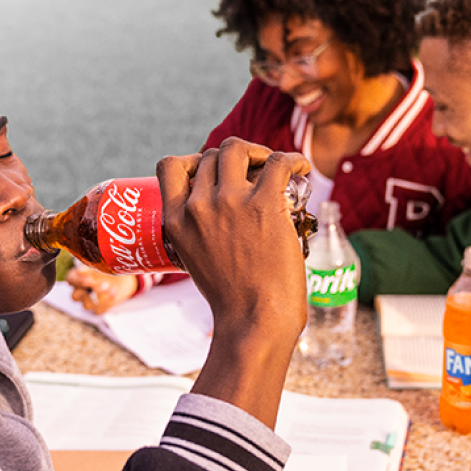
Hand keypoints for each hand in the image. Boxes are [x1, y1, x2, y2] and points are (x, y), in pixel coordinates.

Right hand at [67, 263, 137, 313]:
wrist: (123, 274)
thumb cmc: (108, 266)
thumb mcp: (100, 263)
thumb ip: (90, 265)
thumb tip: (80, 270)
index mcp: (78, 277)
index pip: (70, 280)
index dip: (78, 281)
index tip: (89, 278)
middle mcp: (81, 290)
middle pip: (75, 297)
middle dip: (88, 292)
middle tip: (102, 284)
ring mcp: (90, 300)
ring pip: (87, 305)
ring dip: (100, 297)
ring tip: (110, 286)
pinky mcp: (100, 307)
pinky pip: (98, 311)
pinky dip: (107, 303)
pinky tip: (114, 292)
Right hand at [157, 137, 310, 427]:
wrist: (255, 321)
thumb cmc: (233, 300)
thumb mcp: (196, 260)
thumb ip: (200, 232)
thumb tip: (222, 217)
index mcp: (176, 221)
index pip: (170, 165)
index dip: (193, 159)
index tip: (212, 170)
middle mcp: (199, 206)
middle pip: (212, 155)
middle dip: (234, 158)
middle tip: (255, 172)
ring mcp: (230, 202)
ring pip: (239, 148)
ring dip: (258, 151)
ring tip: (274, 165)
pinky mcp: (264, 204)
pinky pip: (278, 162)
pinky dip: (292, 160)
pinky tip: (301, 168)